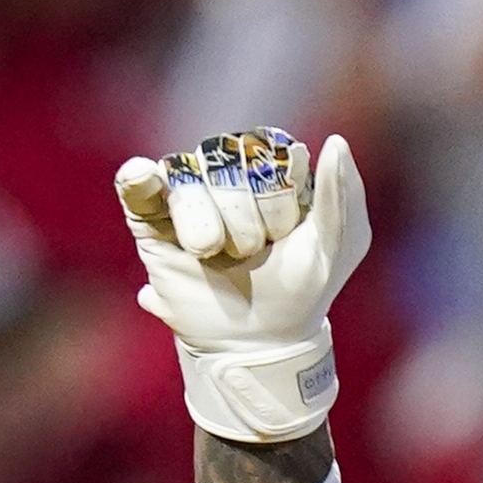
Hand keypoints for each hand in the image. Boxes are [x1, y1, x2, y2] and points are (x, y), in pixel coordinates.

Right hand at [114, 129, 373, 441]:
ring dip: (206, 225)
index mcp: (270, 169)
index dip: (278, 199)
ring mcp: (187, 195)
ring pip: (188, 180)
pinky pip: (139, 184)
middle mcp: (227, 173)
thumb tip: (333, 140)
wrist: (258, 341)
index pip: (267, 152)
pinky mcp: (151, 220)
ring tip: (214, 255)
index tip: (286, 236)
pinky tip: (145, 176)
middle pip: (227, 164)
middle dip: (244, 219)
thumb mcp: (340, 244)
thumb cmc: (302, 290)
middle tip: (252, 254)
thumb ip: (342, 192)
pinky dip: (139, 179)